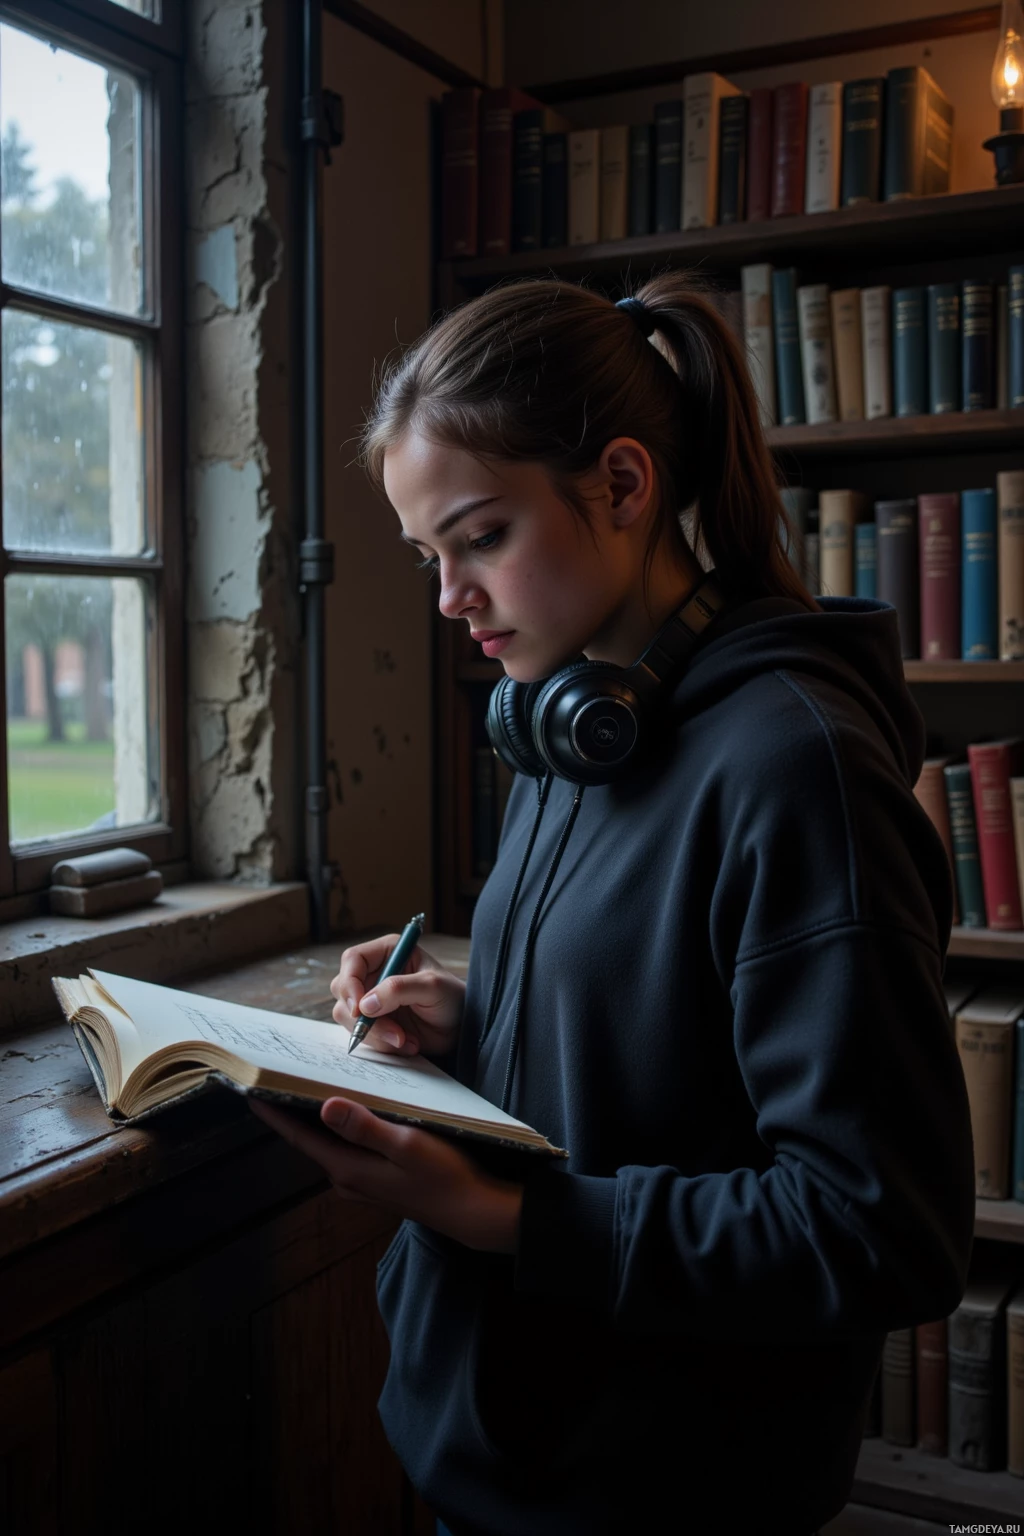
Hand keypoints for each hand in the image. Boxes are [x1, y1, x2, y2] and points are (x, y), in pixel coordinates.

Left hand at [248, 1096, 522, 1252]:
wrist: (475, 1211)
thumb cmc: (446, 1176)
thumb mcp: (408, 1144)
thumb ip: (365, 1126)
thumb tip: (324, 1106)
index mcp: (348, 1168)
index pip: (299, 1135)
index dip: (272, 1112)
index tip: (248, 1087)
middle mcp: (348, 1177)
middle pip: (309, 1137)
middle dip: (290, 1108)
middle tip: (274, 1075)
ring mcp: (362, 1181)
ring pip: (329, 1142)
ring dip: (315, 1116)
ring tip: (303, 1084)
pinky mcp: (378, 1178)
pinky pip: (347, 1147)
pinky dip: (339, 1125)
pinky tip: (348, 1107)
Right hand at [330, 933, 465, 1057]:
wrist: (462, 1028)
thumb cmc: (452, 998)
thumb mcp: (432, 987)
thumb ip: (399, 989)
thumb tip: (365, 1005)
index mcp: (387, 952)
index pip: (353, 960)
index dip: (350, 982)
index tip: (359, 1008)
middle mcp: (374, 973)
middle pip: (343, 990)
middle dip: (363, 1017)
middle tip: (393, 1032)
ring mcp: (371, 1000)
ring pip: (348, 1017)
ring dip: (376, 1034)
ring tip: (406, 1039)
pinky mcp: (373, 1022)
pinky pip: (361, 1035)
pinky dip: (382, 1044)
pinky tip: (407, 1044)